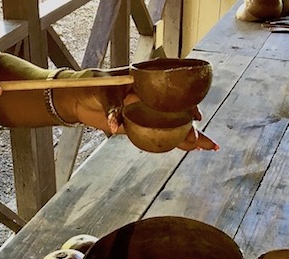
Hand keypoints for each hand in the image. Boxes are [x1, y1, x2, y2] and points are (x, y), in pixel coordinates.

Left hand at [65, 68, 218, 151]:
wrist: (80, 98)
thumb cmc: (93, 87)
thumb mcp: (103, 93)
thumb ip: (111, 107)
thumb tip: (114, 123)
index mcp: (149, 81)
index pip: (175, 93)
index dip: (187, 105)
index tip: (195, 116)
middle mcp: (154, 96)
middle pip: (180, 112)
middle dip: (194, 128)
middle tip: (206, 143)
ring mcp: (150, 111)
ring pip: (176, 125)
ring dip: (191, 137)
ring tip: (208, 147)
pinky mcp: (144, 125)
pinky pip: (164, 134)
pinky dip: (177, 142)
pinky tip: (192, 147)